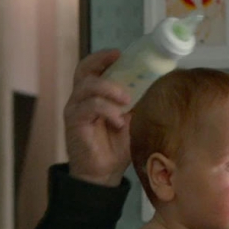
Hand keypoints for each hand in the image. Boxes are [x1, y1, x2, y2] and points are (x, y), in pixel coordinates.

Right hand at [63, 49, 133, 186]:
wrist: (104, 174)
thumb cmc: (116, 147)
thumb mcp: (131, 118)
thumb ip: (135, 100)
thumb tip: (154, 80)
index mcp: (92, 95)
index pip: (91, 67)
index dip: (103, 57)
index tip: (120, 53)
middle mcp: (80, 99)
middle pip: (83, 69)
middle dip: (101, 62)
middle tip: (119, 62)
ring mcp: (75, 110)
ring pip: (87, 85)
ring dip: (109, 88)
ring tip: (126, 100)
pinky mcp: (74, 123)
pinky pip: (89, 107)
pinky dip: (106, 110)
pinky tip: (118, 122)